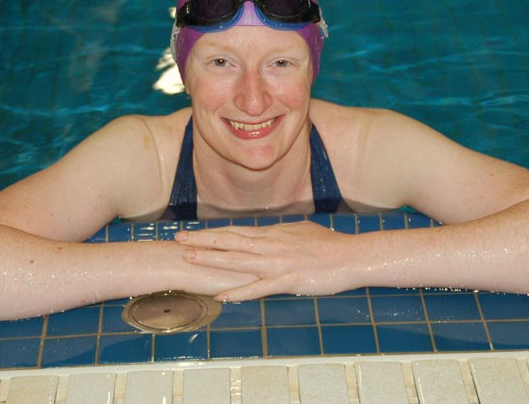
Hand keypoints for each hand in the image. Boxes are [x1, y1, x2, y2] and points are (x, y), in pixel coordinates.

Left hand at [174, 221, 359, 300]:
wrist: (351, 256)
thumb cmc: (329, 245)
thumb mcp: (301, 232)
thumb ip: (281, 233)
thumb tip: (269, 232)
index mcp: (272, 234)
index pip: (234, 232)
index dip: (211, 233)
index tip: (190, 233)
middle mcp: (269, 245)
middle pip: (229, 242)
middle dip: (201, 241)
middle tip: (177, 239)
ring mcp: (277, 262)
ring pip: (237, 260)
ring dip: (211, 259)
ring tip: (187, 258)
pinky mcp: (288, 280)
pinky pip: (258, 287)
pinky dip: (238, 291)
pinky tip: (221, 296)